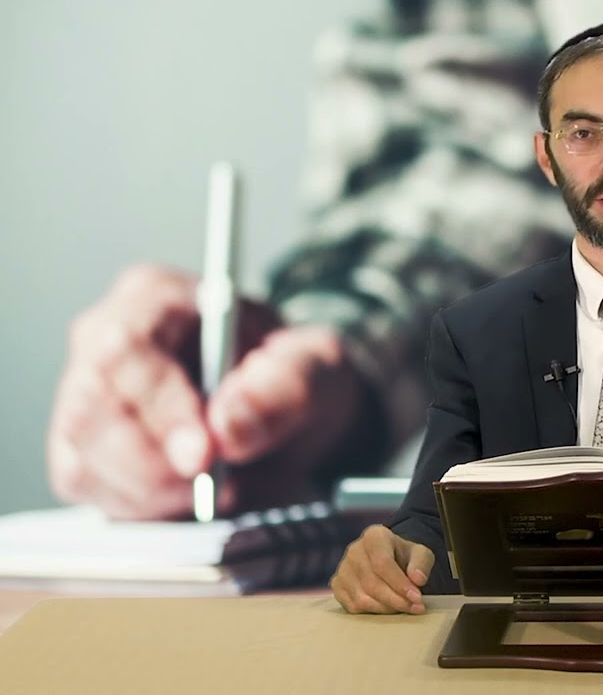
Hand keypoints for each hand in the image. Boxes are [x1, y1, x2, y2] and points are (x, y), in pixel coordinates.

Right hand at [46, 264, 363, 519]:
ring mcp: (84, 396)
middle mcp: (103, 341)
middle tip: (218, 486)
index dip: (160, 406)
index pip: (126, 348)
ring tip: (216, 488)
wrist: (295, 412)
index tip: (204, 455)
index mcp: (154, 296)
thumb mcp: (319, 366)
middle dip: (154, 464)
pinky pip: (88, 488)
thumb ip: (286, 384)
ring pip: (83, 458)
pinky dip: (139, 506)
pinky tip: (186, 496)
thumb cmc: (299, 374)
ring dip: (152, 491)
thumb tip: (228, 425)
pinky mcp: (82, 449)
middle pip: (91, 410)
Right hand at [331, 525, 431, 613]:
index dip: (400, 583)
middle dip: (396, 600)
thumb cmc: (405, 556)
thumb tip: (417, 580)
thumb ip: (422, 563)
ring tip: (405, 608)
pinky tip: (388, 608)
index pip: (382, 563)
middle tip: (415, 607)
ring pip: (362, 598)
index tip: (417, 597)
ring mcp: (343, 568)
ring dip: (387, 608)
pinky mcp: (337, 585)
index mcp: (374, 536)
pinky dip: (373, 612)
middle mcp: (354, 550)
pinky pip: (353, 606)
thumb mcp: (421, 554)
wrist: (390, 559)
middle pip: (372, 584)